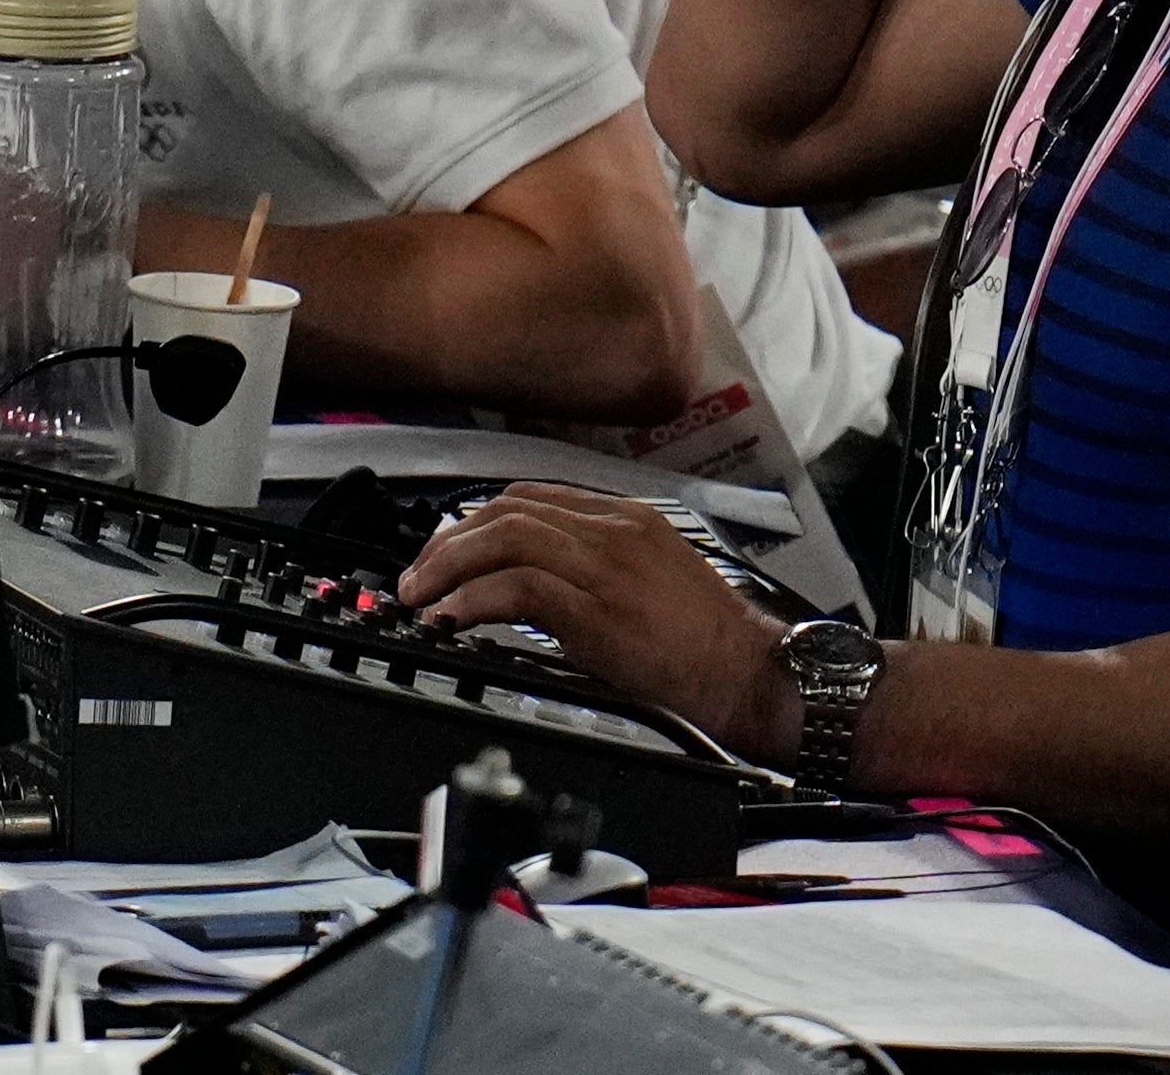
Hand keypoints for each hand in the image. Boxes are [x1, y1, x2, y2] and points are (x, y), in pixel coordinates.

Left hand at [396, 483, 800, 761]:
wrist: (750, 672)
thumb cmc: (707, 640)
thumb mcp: (654, 579)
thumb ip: (601, 566)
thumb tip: (537, 584)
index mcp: (628, 519)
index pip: (532, 497)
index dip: (477, 521)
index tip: (448, 550)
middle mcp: (615, 530)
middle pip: (510, 509)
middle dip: (451, 540)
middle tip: (419, 575)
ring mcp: (606, 566)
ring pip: (506, 537)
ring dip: (450, 565)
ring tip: (422, 596)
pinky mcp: (597, 609)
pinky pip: (518, 587)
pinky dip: (473, 598)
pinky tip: (453, 617)